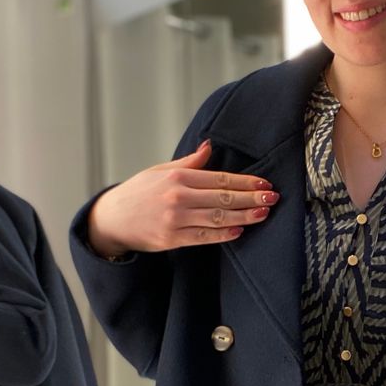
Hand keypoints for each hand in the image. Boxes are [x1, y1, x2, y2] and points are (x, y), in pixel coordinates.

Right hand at [88, 141, 279, 255]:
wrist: (112, 219)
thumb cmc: (138, 193)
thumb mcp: (160, 171)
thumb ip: (189, 162)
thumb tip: (209, 146)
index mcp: (178, 177)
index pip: (219, 179)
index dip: (245, 182)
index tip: (264, 183)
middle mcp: (178, 197)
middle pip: (223, 198)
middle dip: (251, 198)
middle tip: (273, 198)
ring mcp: (175, 219)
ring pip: (217, 218)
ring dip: (244, 216)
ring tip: (263, 213)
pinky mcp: (172, 239)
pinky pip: (203, 236)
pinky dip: (223, 234)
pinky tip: (239, 231)